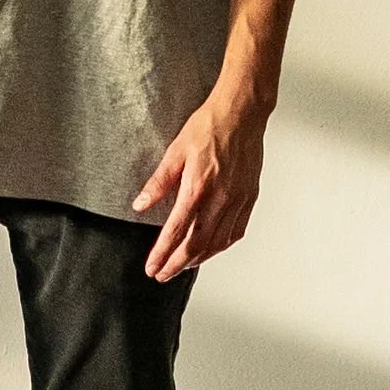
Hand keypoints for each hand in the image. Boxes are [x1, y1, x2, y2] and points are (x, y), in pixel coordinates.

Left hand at [132, 81, 267, 281]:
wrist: (241, 114)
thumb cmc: (208, 128)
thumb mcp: (174, 152)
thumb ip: (158, 182)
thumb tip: (140, 205)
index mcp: (198, 188)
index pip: (176, 231)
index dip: (162, 253)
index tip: (152, 267)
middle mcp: (220, 199)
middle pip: (197, 244)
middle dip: (177, 264)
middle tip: (162, 274)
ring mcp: (237, 201)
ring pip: (217, 242)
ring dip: (198, 259)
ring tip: (182, 266)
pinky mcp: (249, 198)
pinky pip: (235, 231)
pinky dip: (221, 246)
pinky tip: (211, 249)